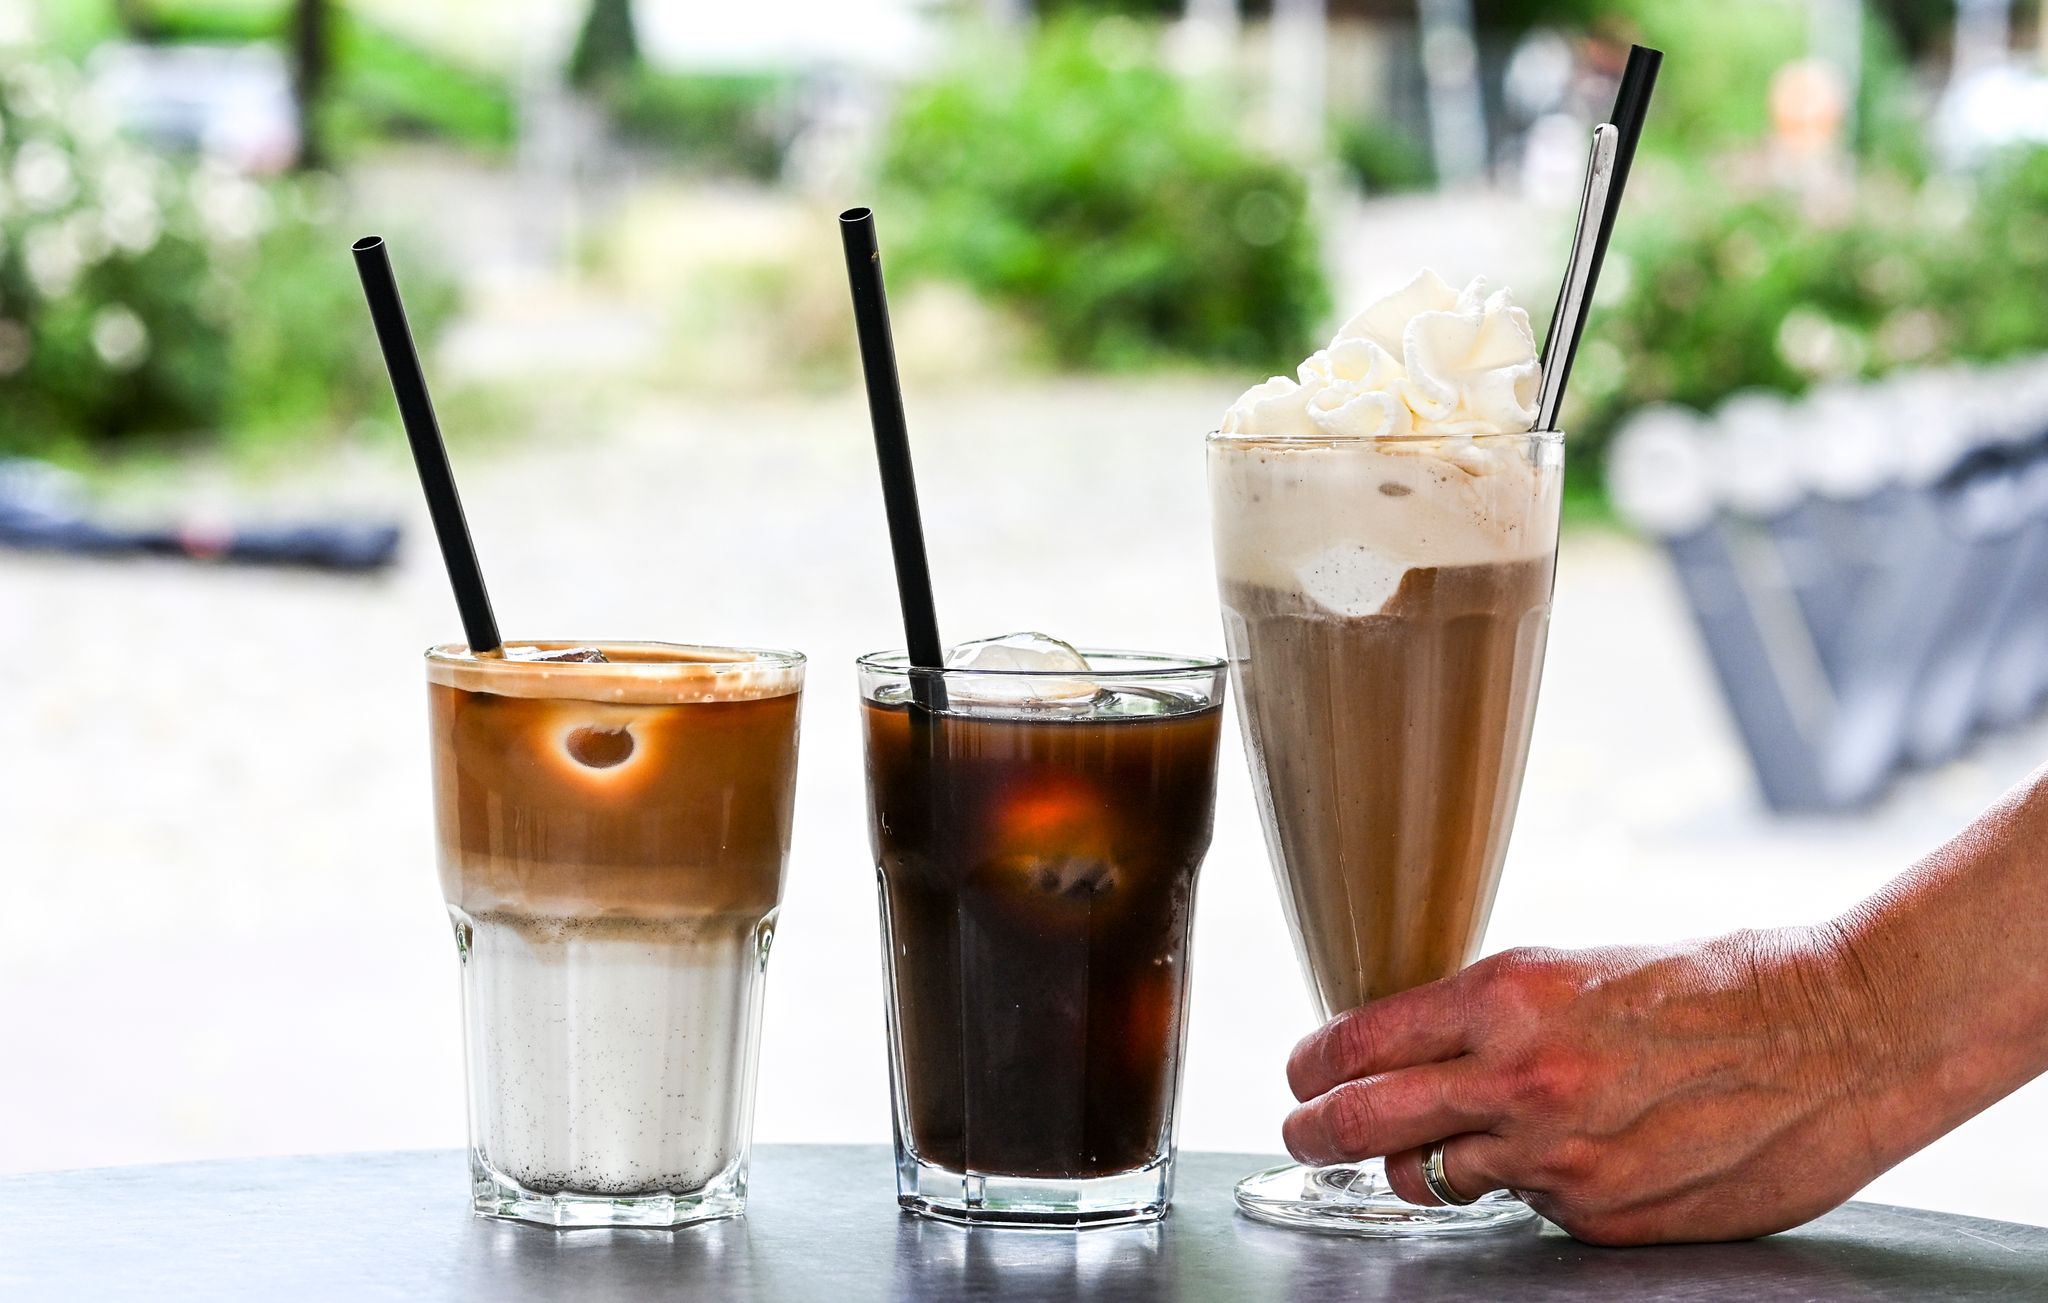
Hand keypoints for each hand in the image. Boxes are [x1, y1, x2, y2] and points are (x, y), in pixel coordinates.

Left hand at [1281, 927, 1908, 1244]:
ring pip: (1431, 1179)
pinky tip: (1568, 1156)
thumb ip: (1489, 1017)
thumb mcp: (1575, 970)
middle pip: (1359, 1123)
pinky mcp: (1598, 1218)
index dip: (1310, 1064)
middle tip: (1298, 1132)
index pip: (1357, 1042)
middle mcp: (1518, 1080)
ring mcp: (1557, 1160)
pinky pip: (1524, 1210)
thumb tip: (1414, 1051)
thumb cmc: (1712, 987)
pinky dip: (1526, 1188)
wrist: (1835, 1037)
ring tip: (1428, 1149)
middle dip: (1311, 1131)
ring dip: (1419, 1166)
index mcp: (1505, 998)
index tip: (1299, 1072)